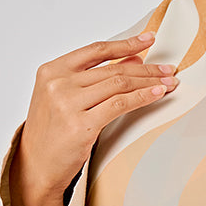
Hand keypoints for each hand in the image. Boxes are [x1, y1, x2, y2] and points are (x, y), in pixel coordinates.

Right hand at [9, 32, 176, 205]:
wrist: (36, 167)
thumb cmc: (52, 132)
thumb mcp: (64, 96)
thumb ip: (94, 76)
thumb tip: (133, 59)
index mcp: (51, 70)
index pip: (96, 50)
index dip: (126, 43)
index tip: (149, 39)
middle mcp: (57, 83)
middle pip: (112, 69)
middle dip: (146, 68)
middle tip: (168, 69)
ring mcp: (67, 104)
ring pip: (119, 84)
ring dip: (149, 82)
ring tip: (169, 82)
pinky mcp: (81, 125)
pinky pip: (120, 104)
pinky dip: (142, 97)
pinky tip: (157, 94)